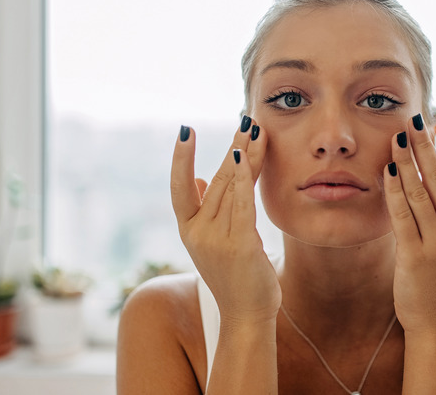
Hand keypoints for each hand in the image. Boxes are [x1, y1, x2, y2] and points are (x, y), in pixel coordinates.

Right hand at [170, 119, 280, 323]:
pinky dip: (243, 178)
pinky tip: (245, 156)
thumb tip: (202, 177)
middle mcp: (197, 232)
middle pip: (217, 179)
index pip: (179, 187)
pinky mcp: (239, 245)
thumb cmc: (234, 276)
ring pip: (232, 186)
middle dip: (233, 147)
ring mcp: (216, 239)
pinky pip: (241, 203)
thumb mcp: (214, 241)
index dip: (180, 158)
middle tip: (246, 120)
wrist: (245, 315)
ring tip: (255, 129)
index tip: (185, 130)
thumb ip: (207, 209)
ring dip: (245, 154)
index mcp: (189, 229)